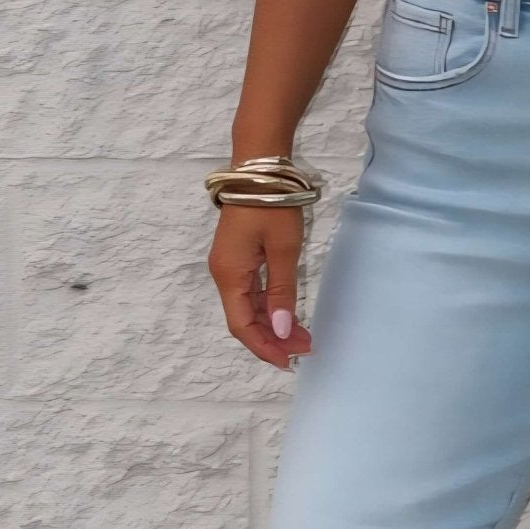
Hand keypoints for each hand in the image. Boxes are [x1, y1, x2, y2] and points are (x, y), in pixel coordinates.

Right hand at [208, 203, 314, 368]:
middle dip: (273, 338)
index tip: (289, 362)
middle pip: (244, 319)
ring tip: (302, 335)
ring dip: (272, 323)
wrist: (259, 166)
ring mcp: (230, 264)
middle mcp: (224, 274)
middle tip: (305, 347)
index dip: (264, 347)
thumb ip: (281, 292)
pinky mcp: (239, 255)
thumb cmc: (272, 205)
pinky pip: (251, 290)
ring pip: (248, 306)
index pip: (241, 326)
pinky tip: (287, 312)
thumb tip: (279, 332)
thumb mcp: (284, 249)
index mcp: (229, 275)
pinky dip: (268, 305)